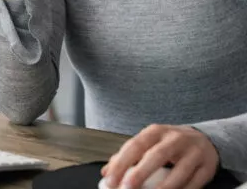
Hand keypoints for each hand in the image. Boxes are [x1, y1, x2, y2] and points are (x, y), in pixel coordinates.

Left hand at [101, 124, 218, 188]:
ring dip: (163, 188)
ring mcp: (193, 153)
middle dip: (140, 173)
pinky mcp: (207, 168)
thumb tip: (107, 172)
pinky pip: (194, 184)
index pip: (135, 145)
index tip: (109, 179)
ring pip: (179, 172)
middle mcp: (175, 139)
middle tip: (126, 187)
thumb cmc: (169, 143)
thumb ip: (129, 155)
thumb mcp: (149, 142)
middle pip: (156, 156)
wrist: (204, 139)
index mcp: (156, 131)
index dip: (122, 162)